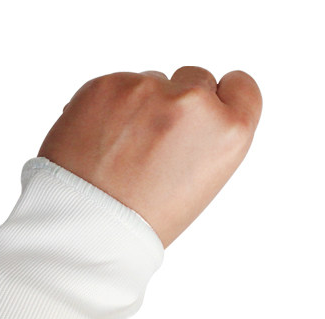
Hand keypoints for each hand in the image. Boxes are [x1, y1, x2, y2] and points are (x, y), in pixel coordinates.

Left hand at [38, 66, 262, 246]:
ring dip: (137, 106)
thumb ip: (205, 138)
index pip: (240, 86)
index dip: (219, 100)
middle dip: (175, 103)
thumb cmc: (141, 221)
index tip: (202, 115)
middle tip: (150, 147)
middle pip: (194, 79)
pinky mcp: (106, 85)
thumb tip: (194, 106)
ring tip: (118, 154)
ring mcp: (147, 90)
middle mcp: (192, 103)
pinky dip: (104, 109)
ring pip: (149, 82)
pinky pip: (113, 87)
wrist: (85, 232)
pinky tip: (95, 144)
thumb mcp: (199, 185)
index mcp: (228, 132)